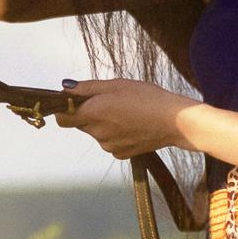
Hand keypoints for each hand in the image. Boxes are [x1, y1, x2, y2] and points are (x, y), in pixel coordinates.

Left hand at [54, 77, 192, 160]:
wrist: (175, 122)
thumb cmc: (148, 98)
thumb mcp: (116, 85)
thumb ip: (87, 88)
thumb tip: (65, 89)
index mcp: (93, 114)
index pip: (62, 118)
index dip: (63, 109)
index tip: (73, 101)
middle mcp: (97, 133)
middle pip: (80, 124)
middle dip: (88, 113)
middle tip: (110, 101)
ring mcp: (108, 146)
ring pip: (96, 133)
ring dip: (103, 123)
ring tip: (126, 112)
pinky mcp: (120, 154)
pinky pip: (109, 142)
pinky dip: (115, 134)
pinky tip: (132, 124)